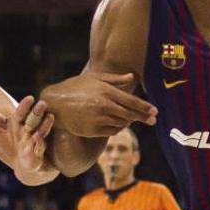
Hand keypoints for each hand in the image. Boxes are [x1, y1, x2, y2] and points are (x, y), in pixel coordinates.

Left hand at [0, 96, 54, 173]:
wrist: (19, 161)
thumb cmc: (8, 141)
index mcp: (18, 121)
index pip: (21, 112)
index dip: (25, 106)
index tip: (30, 98)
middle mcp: (28, 128)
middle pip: (34, 118)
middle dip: (38, 112)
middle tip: (43, 103)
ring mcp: (33, 140)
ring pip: (40, 131)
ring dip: (45, 125)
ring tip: (50, 117)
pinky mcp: (37, 152)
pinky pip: (39, 148)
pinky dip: (40, 143)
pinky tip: (39, 138)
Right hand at [40, 72, 156, 136]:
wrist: (54, 103)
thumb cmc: (74, 87)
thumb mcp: (94, 78)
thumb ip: (114, 79)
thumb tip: (132, 78)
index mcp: (106, 92)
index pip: (132, 102)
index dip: (145, 108)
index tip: (155, 112)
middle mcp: (104, 106)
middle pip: (130, 114)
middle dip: (143, 117)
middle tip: (153, 120)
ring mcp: (98, 120)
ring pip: (122, 124)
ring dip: (128, 121)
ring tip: (132, 118)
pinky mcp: (92, 131)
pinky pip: (112, 132)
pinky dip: (117, 128)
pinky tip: (118, 124)